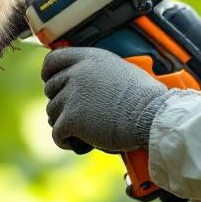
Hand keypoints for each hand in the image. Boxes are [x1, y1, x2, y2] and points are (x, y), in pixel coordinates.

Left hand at [41, 47, 171, 152]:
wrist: (151, 116)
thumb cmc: (144, 98)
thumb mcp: (121, 71)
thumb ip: (98, 72)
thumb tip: (87, 83)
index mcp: (90, 57)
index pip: (53, 59)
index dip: (49, 73)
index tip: (50, 82)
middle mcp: (77, 72)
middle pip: (51, 89)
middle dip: (61, 104)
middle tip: (77, 116)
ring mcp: (72, 95)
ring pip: (52, 112)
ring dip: (64, 124)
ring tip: (83, 131)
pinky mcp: (71, 118)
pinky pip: (57, 133)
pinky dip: (66, 141)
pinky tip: (80, 143)